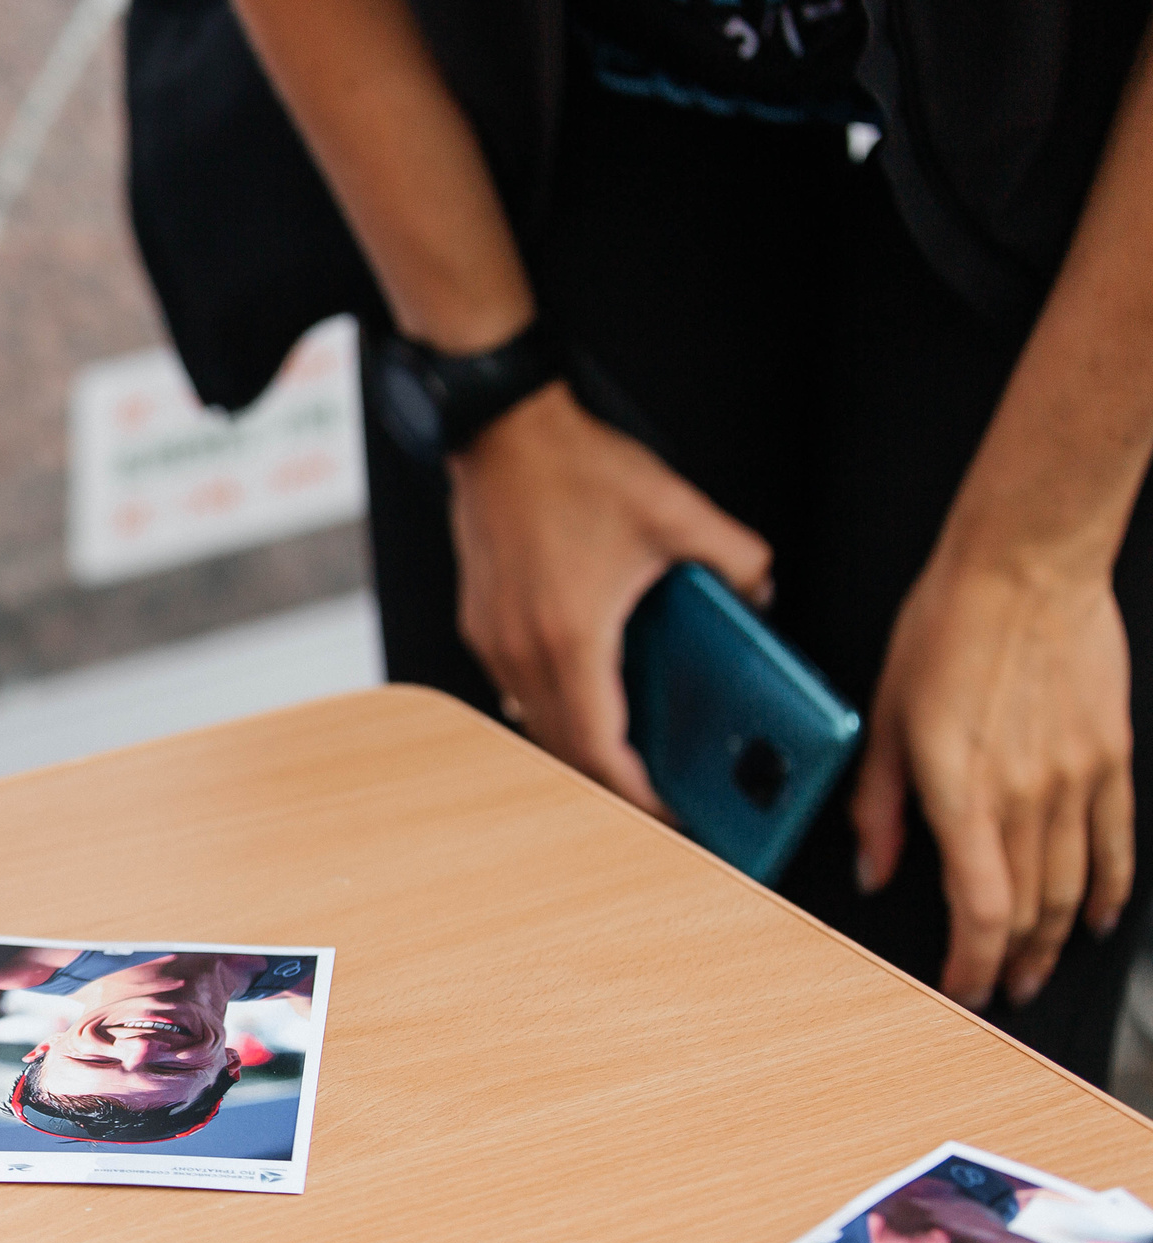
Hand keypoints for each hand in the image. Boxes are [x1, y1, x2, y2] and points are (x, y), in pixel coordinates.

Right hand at [448, 383, 774, 809]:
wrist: (499, 430)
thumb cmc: (571, 468)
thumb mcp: (676, 511)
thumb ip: (736, 558)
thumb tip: (762, 592)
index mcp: (573, 638)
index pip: (602, 750)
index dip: (639, 795)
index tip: (671, 813)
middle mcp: (522, 650)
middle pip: (567, 749)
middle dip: (613, 782)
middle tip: (658, 794)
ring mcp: (493, 639)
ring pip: (537, 722)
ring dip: (581, 742)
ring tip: (627, 748)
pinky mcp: (481, 622)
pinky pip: (518, 688)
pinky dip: (554, 704)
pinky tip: (589, 686)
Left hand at [853, 548, 1133, 1007]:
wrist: (1026, 566)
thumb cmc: (948, 624)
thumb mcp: (885, 715)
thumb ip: (878, 804)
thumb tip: (873, 866)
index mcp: (961, 789)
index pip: (979, 908)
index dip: (972, 961)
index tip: (961, 984)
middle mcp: (1026, 793)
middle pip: (1027, 908)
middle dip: (1011, 960)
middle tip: (999, 986)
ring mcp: (1076, 778)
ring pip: (1073, 887)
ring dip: (1057, 938)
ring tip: (1041, 967)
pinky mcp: (1110, 756)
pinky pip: (1116, 842)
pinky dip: (1108, 889)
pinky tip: (1097, 915)